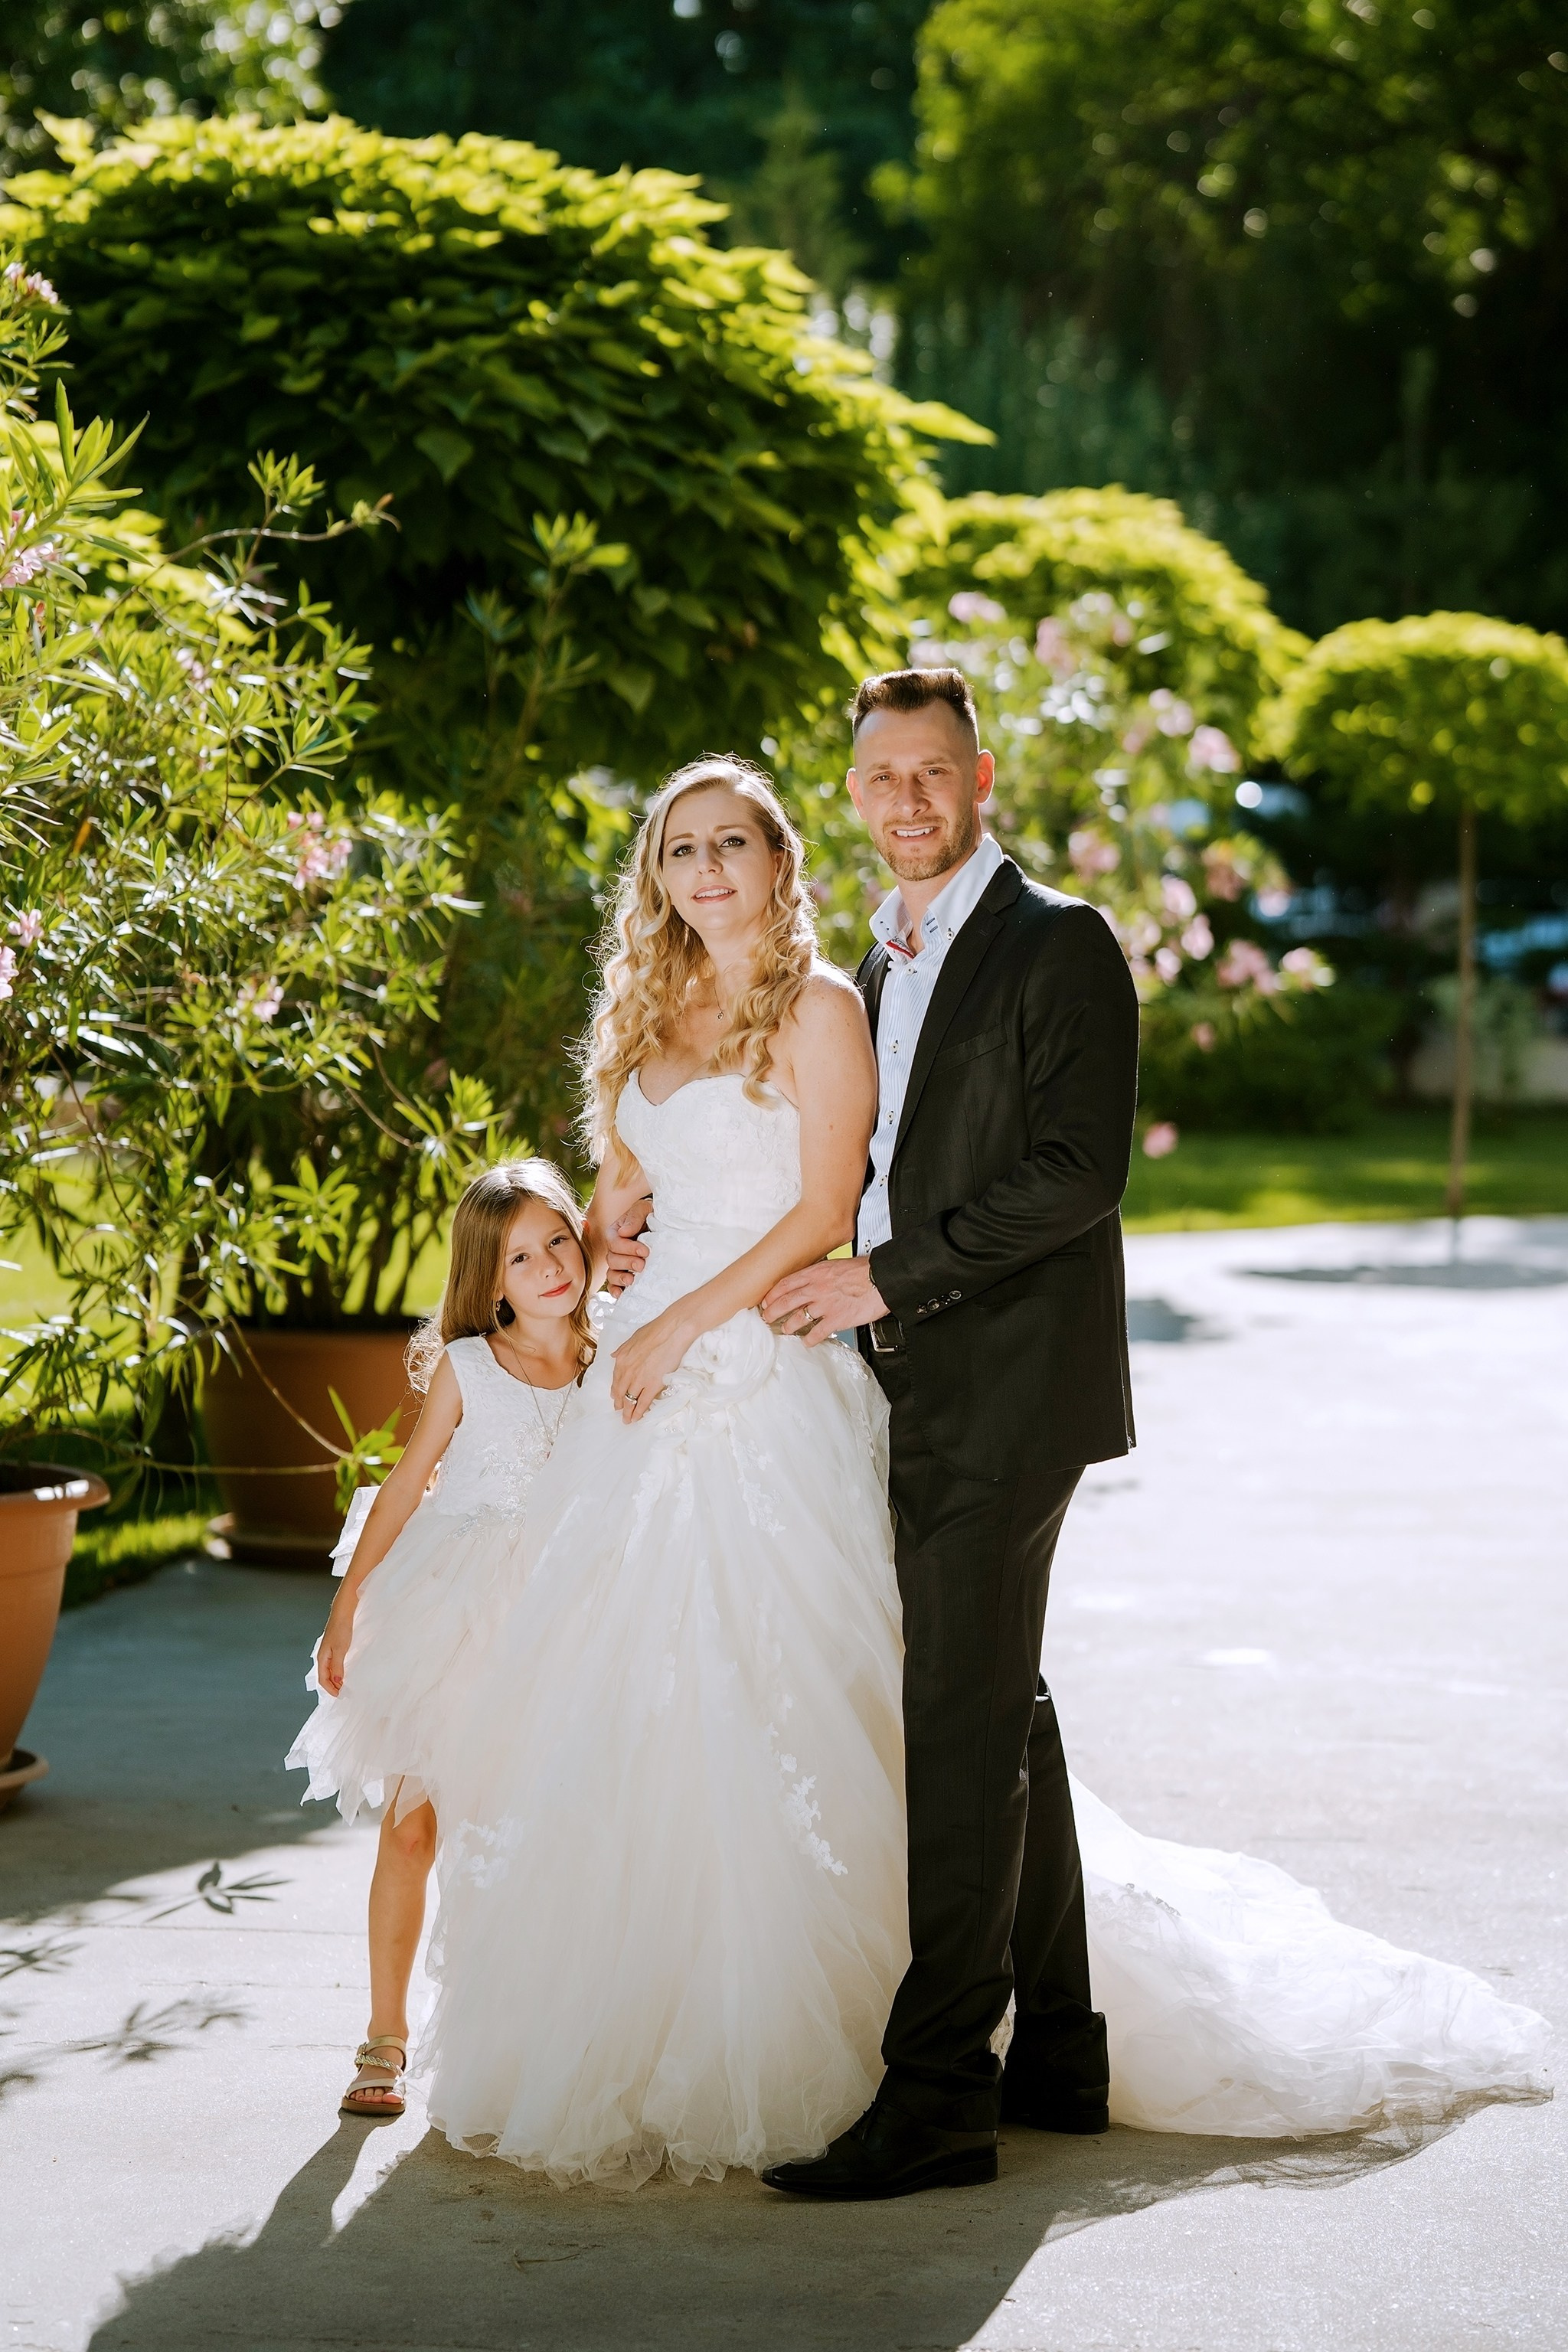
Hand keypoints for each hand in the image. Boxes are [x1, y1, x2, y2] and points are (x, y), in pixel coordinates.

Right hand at [316, 1588, 358, 1696]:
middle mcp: (323, 1657)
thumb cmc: (341, 1629)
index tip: (340, 1696)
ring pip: (330, 1671)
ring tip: (345, 1686)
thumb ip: (338, 1666)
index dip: (330, 1689)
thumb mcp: (340, 1650)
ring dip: (336, 1680)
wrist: (343, 1613)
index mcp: (322, 1658)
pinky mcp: (334, 1648)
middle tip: (344, 1694)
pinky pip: (334, 1665)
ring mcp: (328, 1653)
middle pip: (325, 1677)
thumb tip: (337, 1681)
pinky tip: (346, 1673)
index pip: (323, 1680)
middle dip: (333, 1687)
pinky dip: (338, 1672)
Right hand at [605, 1203, 650, 1297]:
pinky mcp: (626, 1274)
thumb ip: (634, 1217)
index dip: (627, 1248)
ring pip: (611, 1273)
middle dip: (627, 1262)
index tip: (645, 1251)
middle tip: (642, 1265)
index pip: (614, 1242)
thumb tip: (624, 1232)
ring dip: (620, 1278)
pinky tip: (622, 1294)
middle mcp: (615, 1249)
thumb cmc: (652, 1215)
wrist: (664, 1226)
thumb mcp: (644, 1209)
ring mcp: (620, 1263)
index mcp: (615, 1232)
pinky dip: (616, 1290)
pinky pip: (614, 1285)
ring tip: (632, 1280)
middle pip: (612, 1259)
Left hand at [611, 1303, 697, 1422]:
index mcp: (621, 1359)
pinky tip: (637, 1418)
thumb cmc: (656, 1331)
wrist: (671, 1332)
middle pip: (621, 1393)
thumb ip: (622, 1349)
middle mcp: (627, 1371)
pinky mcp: (652, 1385)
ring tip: (627, 1419)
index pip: (616, 1380)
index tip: (616, 1397)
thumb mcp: (633, 1338)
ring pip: (630, 1400)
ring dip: (628, 1412)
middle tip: (620, 1411)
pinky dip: (639, 1412)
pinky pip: (643, 1403)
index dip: (616, 1391)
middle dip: (620, 1404)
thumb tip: (614, 1355)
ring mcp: (639, 1380)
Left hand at [760, 1257, 887, 1345]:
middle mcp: (817, 1289)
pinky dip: (809, 1340)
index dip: (772, 1294)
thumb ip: (821, 1273)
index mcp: (816, 1273)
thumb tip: (813, 1280)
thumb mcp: (836, 1264)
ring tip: (785, 1329)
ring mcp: (825, 1305)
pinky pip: (817, 1333)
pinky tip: (806, 1342)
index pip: (786, 1284)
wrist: (881, 1279)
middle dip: (772, 1312)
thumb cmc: (864, 1271)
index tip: (767, 1300)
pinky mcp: (836, 1319)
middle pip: (786, 1302)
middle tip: (767, 1318)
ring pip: (798, 1318)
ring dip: (788, 1326)